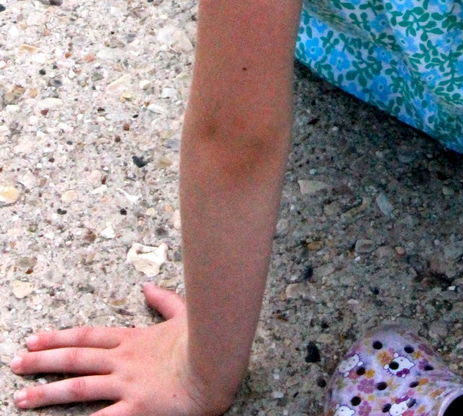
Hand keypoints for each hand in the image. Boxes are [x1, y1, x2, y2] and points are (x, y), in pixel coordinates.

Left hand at [9, 283, 232, 414]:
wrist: (217, 363)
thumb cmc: (202, 339)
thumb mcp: (183, 313)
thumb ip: (163, 300)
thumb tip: (147, 286)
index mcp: (131, 340)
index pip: (86, 336)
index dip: (58, 337)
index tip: (33, 340)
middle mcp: (122, 361)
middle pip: (75, 359)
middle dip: (42, 361)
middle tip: (15, 363)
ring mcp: (127, 385)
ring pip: (78, 388)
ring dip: (46, 393)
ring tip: (20, 397)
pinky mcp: (135, 408)